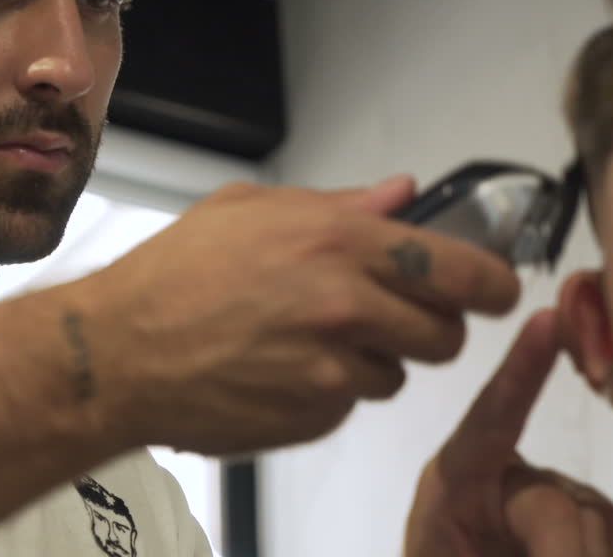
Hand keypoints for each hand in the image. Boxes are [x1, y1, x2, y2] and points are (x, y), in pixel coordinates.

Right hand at [66, 177, 520, 455]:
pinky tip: (281, 367)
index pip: (462, 270)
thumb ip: (337, 203)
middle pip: (445, 334)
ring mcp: (333, 368)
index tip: (494, 289)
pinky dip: (330, 390)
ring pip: (397, 373)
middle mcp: (347, 305)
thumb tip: (400, 195)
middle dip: (429, 326)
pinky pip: (350, 404)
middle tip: (392, 315)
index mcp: (337, 241)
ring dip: (373, 359)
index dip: (491, 283)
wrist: (119, 354)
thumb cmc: (172, 276)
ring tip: (310, 338)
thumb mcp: (249, 209)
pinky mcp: (314, 416)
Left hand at [404, 309, 612, 556]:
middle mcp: (508, 476)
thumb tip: (566, 512)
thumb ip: (492, 516)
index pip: (491, 413)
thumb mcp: (439, 554)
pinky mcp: (596, 525)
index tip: (546, 320)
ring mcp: (557, 497)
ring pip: (595, 522)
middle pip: (557, 500)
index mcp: (456, 475)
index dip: (521, 368)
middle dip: (555, 550)